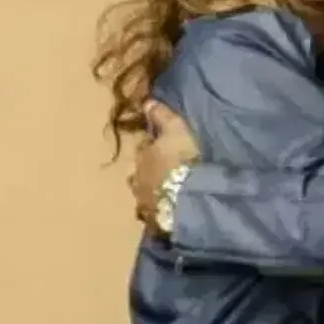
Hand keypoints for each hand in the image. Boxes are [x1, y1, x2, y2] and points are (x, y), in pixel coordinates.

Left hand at [129, 100, 200, 234]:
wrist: (186, 198)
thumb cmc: (182, 159)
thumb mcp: (176, 129)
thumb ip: (161, 115)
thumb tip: (146, 101)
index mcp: (143, 155)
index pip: (143, 147)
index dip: (151, 146)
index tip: (160, 145)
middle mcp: (137, 178)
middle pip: (139, 173)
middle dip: (148, 172)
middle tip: (162, 171)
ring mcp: (144, 202)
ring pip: (143, 195)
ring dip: (151, 193)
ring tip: (164, 193)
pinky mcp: (153, 221)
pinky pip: (153, 216)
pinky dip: (157, 213)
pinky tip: (166, 213)